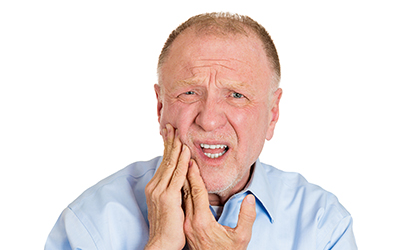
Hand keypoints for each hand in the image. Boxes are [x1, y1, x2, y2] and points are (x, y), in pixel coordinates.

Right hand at [145, 124, 190, 249]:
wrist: (161, 242)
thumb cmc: (168, 226)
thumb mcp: (169, 205)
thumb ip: (173, 190)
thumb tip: (180, 180)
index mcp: (155, 187)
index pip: (162, 163)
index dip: (167, 148)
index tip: (170, 135)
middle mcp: (154, 186)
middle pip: (164, 159)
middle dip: (168, 142)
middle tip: (171, 126)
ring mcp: (160, 191)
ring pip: (169, 164)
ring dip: (175, 147)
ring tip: (178, 132)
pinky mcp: (168, 197)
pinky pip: (176, 175)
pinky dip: (180, 161)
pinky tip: (185, 150)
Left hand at [183, 160, 255, 249]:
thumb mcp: (242, 238)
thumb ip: (247, 217)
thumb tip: (250, 198)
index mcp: (202, 222)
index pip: (197, 193)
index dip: (194, 175)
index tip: (191, 160)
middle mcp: (190, 222)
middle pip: (186, 192)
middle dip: (185, 173)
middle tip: (183, 156)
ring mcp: (186, 225)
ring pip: (182, 198)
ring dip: (182, 181)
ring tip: (181, 165)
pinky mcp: (186, 227)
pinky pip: (182, 204)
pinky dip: (183, 191)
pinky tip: (184, 183)